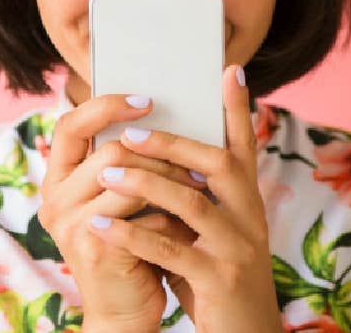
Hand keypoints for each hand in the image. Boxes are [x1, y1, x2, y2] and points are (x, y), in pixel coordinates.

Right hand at [38, 92, 211, 331]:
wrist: (123, 310)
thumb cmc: (129, 249)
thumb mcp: (121, 201)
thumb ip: (128, 166)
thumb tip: (168, 118)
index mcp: (57, 180)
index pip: (70, 125)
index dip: (105, 106)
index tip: (146, 99)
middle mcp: (54, 198)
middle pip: (110, 150)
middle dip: (160, 153)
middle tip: (195, 160)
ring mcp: (70, 223)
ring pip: (130, 179)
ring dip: (174, 182)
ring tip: (201, 186)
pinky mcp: (96, 246)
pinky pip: (144, 217)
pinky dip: (173, 221)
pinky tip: (188, 228)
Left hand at [87, 65, 283, 332]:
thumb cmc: (216, 277)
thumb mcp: (209, 231)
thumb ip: (191, 196)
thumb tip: (148, 153)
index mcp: (246, 202)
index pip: (243, 147)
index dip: (237, 109)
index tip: (227, 71)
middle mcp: (249, 218)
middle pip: (218, 165)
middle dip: (171, 144)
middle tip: (128, 133)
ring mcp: (237, 249)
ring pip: (192, 204)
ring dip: (145, 184)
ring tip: (106, 174)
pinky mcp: (220, 279)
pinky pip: (171, 250)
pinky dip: (133, 236)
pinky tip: (100, 227)